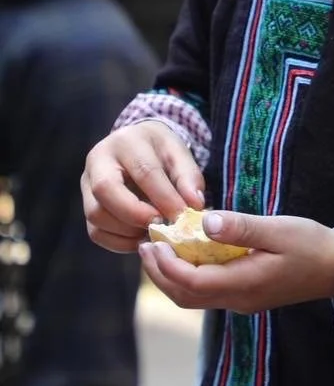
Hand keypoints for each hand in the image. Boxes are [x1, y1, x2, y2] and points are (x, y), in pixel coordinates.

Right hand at [82, 122, 205, 252]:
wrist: (137, 146)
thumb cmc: (160, 151)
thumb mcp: (179, 154)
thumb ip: (189, 178)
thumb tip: (194, 206)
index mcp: (126, 142)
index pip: (143, 171)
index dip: (164, 198)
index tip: (182, 217)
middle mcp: (98, 160)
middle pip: (106, 190)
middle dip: (136, 214)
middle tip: (161, 225)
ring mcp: (86, 184)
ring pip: (96, 214)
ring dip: (128, 231)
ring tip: (153, 232)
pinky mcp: (86, 205)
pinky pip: (96, 232)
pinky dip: (119, 243)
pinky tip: (141, 239)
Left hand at [138, 210, 333, 312]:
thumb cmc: (312, 245)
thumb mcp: (279, 229)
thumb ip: (241, 227)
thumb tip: (205, 221)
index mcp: (245, 284)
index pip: (192, 282)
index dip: (166, 264)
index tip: (152, 241)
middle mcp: (239, 299)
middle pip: (185, 297)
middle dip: (159, 273)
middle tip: (145, 244)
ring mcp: (242, 301)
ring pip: (193, 298)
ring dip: (171, 276)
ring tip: (158, 250)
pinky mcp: (246, 296)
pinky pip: (207, 293)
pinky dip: (188, 277)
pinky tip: (187, 255)